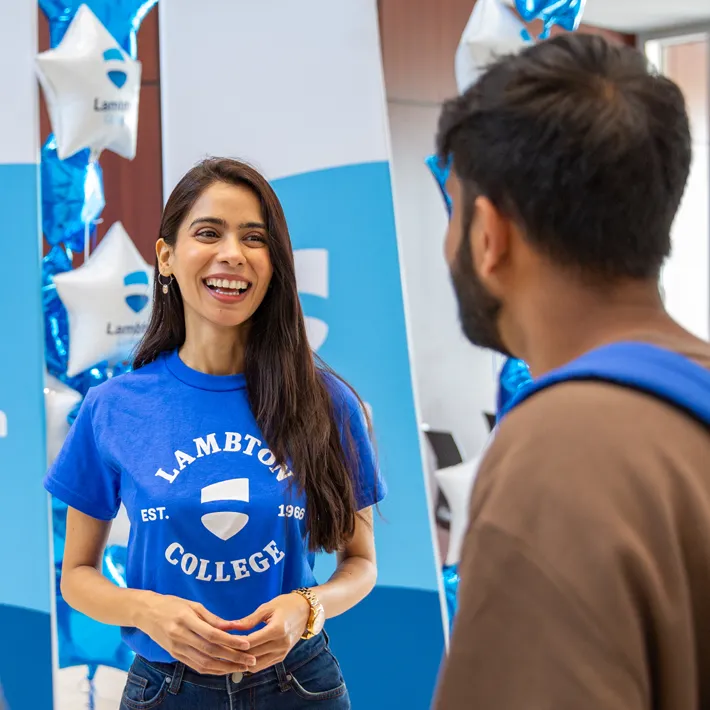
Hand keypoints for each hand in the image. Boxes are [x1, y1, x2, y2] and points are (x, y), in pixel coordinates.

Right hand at [137, 592, 255, 674]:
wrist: (146, 613)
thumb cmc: (172, 604)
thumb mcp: (192, 604)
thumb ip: (212, 618)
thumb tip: (232, 627)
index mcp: (185, 620)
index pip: (212, 635)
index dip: (230, 641)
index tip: (246, 643)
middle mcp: (180, 637)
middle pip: (210, 652)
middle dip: (233, 658)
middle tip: (250, 660)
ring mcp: (176, 649)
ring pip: (204, 664)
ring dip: (225, 668)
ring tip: (242, 667)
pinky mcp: (175, 656)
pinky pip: (196, 667)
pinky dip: (212, 670)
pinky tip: (225, 669)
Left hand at [229, 593, 310, 672]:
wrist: (306, 611)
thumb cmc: (286, 605)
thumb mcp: (267, 608)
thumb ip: (248, 620)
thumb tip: (229, 626)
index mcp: (277, 630)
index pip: (250, 642)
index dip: (234, 643)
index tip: (221, 641)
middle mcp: (281, 644)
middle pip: (251, 655)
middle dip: (235, 653)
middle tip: (220, 649)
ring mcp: (282, 653)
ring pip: (256, 665)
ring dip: (242, 661)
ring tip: (229, 654)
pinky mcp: (282, 657)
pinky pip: (262, 665)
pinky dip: (251, 663)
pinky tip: (241, 656)